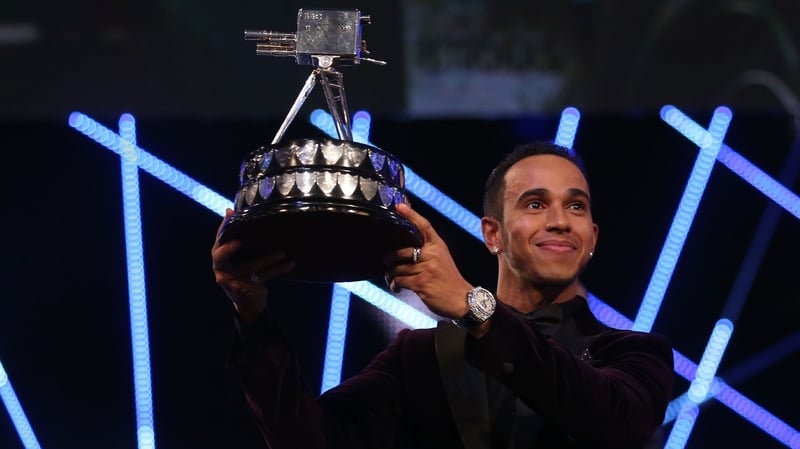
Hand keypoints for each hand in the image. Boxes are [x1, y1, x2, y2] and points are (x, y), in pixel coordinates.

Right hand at [211, 208, 295, 322]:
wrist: (249, 304)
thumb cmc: (245, 273)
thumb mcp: (239, 258)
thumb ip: (237, 238)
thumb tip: (232, 209)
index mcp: (219, 258)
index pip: (218, 240)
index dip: (222, 227)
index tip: (230, 215)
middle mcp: (221, 269)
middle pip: (222, 255)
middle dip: (230, 248)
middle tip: (240, 241)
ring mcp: (231, 280)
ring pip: (251, 266)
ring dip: (268, 258)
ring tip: (283, 253)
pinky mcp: (245, 288)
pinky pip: (264, 276)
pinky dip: (278, 269)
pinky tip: (290, 264)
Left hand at [383, 203, 472, 318]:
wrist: (462, 300)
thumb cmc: (449, 280)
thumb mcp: (442, 259)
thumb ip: (428, 251)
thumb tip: (406, 249)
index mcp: (438, 246)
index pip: (424, 226)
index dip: (411, 215)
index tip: (399, 206)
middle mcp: (432, 255)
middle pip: (401, 250)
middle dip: (389, 257)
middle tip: (387, 261)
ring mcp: (426, 268)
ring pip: (397, 267)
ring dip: (390, 275)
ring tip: (392, 279)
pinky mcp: (421, 282)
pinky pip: (399, 280)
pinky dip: (394, 284)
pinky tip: (397, 287)